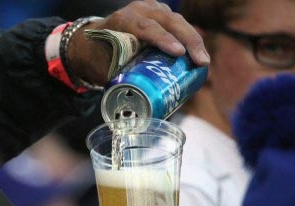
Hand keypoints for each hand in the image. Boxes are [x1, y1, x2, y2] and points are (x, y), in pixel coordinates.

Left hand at [67, 0, 209, 85]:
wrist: (91, 42)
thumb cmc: (97, 57)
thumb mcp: (102, 68)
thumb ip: (118, 81)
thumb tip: (134, 106)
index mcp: (123, 20)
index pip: (146, 27)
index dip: (164, 39)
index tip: (178, 53)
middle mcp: (139, 10)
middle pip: (169, 21)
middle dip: (188, 41)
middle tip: (201, 62)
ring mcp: (152, 10)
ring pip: (177, 22)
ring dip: (193, 41)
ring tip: (203, 62)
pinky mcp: (160, 16)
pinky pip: (178, 26)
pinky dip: (190, 39)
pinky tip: (199, 55)